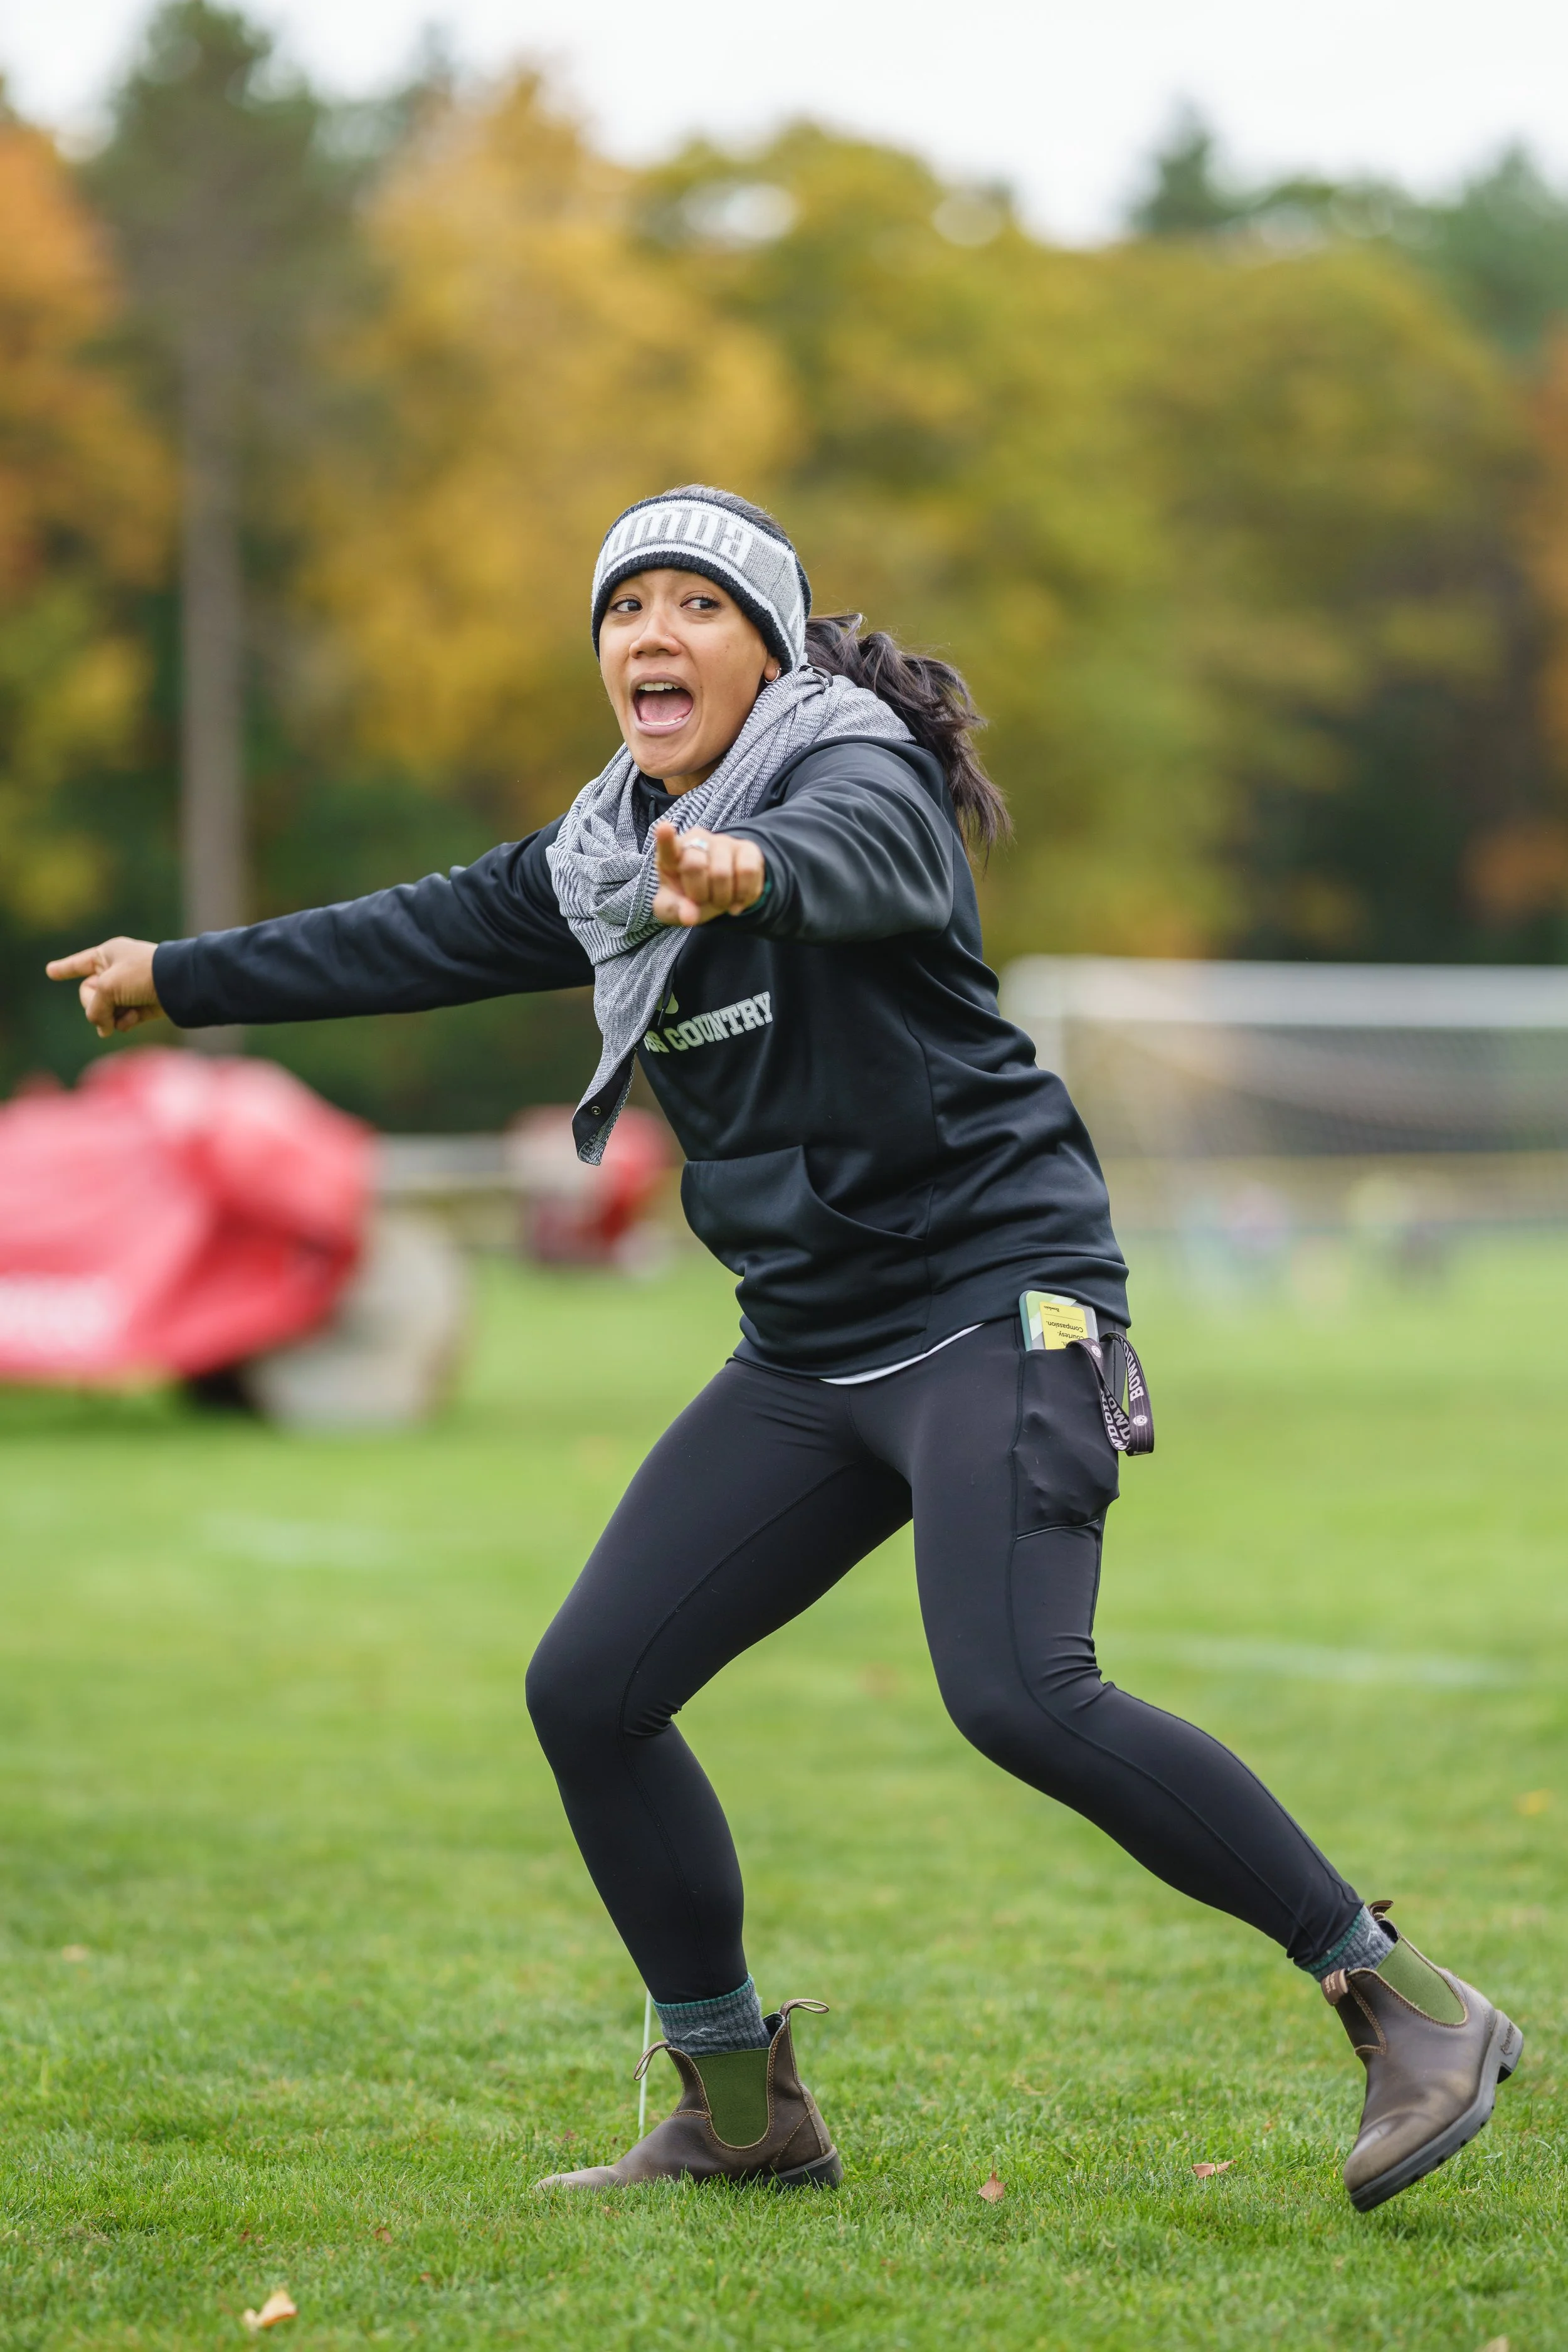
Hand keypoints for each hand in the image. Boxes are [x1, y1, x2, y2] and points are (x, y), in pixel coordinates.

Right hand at [45, 937, 163, 1037]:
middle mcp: (117, 970)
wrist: (180, 984)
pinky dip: (125, 1022)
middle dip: (95, 1005)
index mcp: (107, 954)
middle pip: (90, 994)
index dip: (65, 968)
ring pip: (106, 1010)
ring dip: (110, 1016)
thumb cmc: (142, 974)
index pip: (80, 963)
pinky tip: (132, 1020)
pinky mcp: (143, 1006)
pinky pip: (123, 1019)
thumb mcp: (108, 987)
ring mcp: (130, 989)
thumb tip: (103, 1029)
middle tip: (107, 1007)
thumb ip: (95, 1008)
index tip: (50, 971)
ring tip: (122, 1016)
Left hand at [651, 822, 765, 927]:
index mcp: (672, 855)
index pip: (667, 845)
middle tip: (701, 901)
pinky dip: (744, 895)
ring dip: (721, 899)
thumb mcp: (675, 909)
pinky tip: (737, 901)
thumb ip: (676, 911)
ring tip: (720, 901)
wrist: (719, 896)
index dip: (666, 838)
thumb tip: (690, 917)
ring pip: (722, 872)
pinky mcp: (748, 849)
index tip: (664, 828)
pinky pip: (748, 872)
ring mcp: (723, 842)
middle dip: (698, 895)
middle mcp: (697, 840)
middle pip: (695, 866)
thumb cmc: (690, 898)